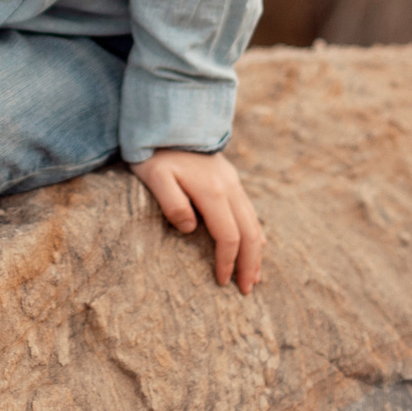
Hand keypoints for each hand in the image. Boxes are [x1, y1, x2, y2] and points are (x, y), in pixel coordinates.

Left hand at [129, 148, 263, 293]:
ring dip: (256, 251)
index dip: (228, 261)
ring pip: (254, 223)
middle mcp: (229, 188)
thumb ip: (172, 203)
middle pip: (249, 234)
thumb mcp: (154, 177)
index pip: (228, 236)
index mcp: (212, 192)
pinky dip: (255, 234)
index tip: (222, 282)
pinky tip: (254, 246)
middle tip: (246, 290)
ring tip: (254, 276)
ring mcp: (233, 183)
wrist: (169, 120)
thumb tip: (190, 229)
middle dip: (250, 264)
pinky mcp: (230, 179)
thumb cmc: (155, 152)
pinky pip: (250, 212)